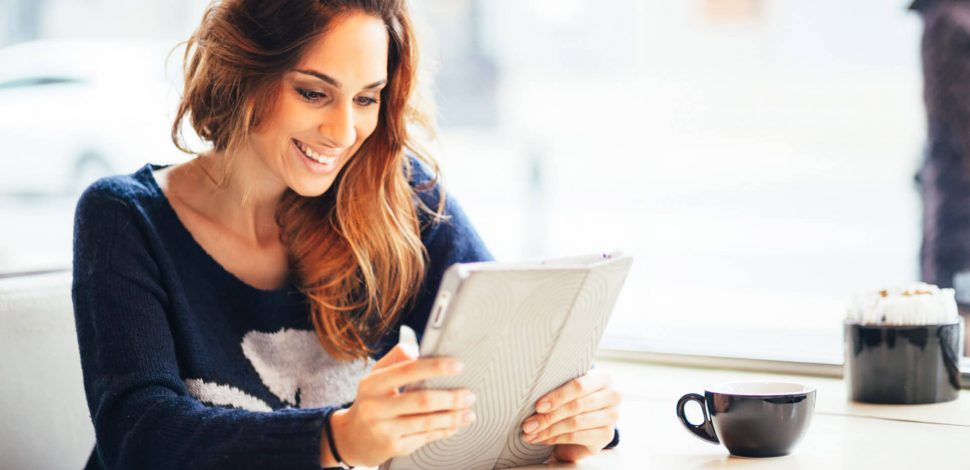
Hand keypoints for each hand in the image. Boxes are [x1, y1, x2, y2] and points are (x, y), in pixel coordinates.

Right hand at [321, 345, 476, 466]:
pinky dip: (444, 431)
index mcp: (372, 383)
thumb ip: (395, 359)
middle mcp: (376, 407)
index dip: (435, 367)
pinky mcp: (393, 447)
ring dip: (453, 417)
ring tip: (468, 412)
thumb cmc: (371, 401)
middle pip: (422, 401)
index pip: (407, 370)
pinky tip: (455, 425)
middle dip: (451, 398)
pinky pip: (425, 437)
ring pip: (427, 422)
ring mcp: (384, 429)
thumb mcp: (375, 376)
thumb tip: (415, 350)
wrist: (352, 438)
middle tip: (469, 395)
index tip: (458, 366)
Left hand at [520, 370, 620, 461]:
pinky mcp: (606, 435)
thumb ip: (558, 387)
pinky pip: (577, 437)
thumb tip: (530, 395)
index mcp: (603, 378)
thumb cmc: (576, 398)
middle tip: (528, 424)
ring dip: (549, 430)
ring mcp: (612, 417)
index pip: (579, 386)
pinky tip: (543, 438)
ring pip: (575, 423)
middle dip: (548, 416)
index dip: (557, 396)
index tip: (538, 406)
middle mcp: (612, 396)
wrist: (589, 421)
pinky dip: (556, 438)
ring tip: (531, 433)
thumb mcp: (570, 388)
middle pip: (576, 406)